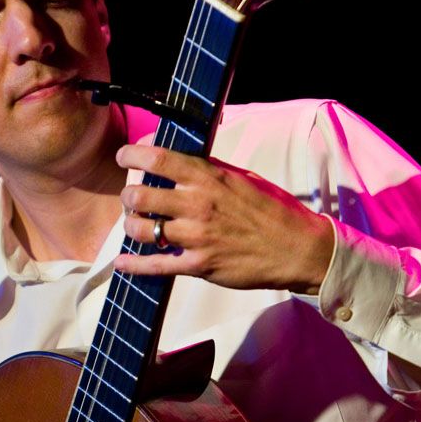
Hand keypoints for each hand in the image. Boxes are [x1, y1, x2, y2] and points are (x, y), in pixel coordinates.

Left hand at [114, 144, 333, 291]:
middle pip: (139, 196)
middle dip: (129, 195)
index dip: (132, 155)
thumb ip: (207, 168)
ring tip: (137, 225)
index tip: (125, 155)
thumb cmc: (273, 209)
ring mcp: (197, 237)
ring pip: (141, 230)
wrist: (298, 248)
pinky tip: (122, 263)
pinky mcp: (199, 266)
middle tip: (133, 198)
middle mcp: (198, 205)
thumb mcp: (242, 177)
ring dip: (132, 226)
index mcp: (209, 178)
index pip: (158, 159)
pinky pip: (155, 266)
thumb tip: (175, 155)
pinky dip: (133, 265)